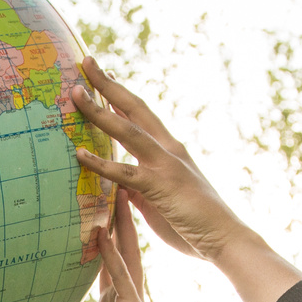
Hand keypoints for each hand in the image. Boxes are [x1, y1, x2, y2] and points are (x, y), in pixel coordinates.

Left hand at [20, 197, 182, 301]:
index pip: (104, 264)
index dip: (99, 239)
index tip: (90, 214)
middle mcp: (123, 298)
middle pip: (118, 248)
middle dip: (114, 218)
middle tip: (109, 186)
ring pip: (125, 253)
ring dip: (120, 224)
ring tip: (117, 192)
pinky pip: (123, 277)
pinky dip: (115, 256)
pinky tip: (107, 235)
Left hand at [69, 60, 256, 263]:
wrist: (226, 239)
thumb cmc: (195, 224)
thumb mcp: (162, 200)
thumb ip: (141, 187)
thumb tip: (120, 186)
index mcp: (171, 150)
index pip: (142, 114)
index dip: (121, 94)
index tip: (102, 75)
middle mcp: (169, 149)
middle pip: (134, 107)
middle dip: (108, 85)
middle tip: (86, 62)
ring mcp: (165, 166)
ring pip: (127, 130)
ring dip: (99, 111)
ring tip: (75, 95)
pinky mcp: (160, 187)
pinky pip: (125, 173)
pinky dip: (101, 162)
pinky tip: (79, 154)